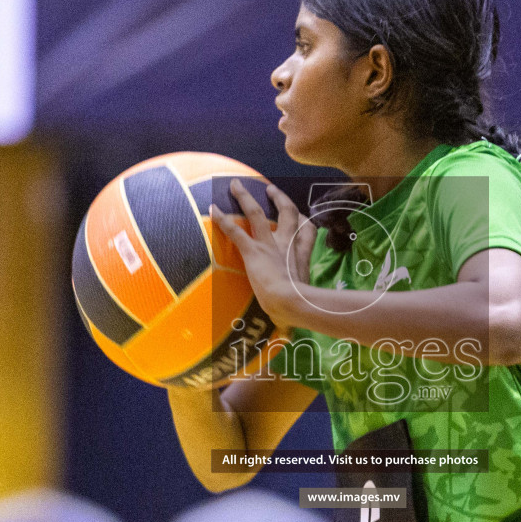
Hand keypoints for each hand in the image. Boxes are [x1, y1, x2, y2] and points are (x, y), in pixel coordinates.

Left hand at [210, 179, 314, 330]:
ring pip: (257, 213)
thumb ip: (295, 316)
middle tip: (271, 190)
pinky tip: (211, 208)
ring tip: (236, 185)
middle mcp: (288, 245)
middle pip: (288, 213)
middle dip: (280, 199)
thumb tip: (291, 337)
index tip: (303, 217)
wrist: (295, 304)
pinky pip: (235, 231)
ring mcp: (270, 245)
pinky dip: (223, 219)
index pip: (308, 233)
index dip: (306, 223)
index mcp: (301, 257)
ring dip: (246, 197)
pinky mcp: (253, 251)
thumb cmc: (300, 309)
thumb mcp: (304, 307)